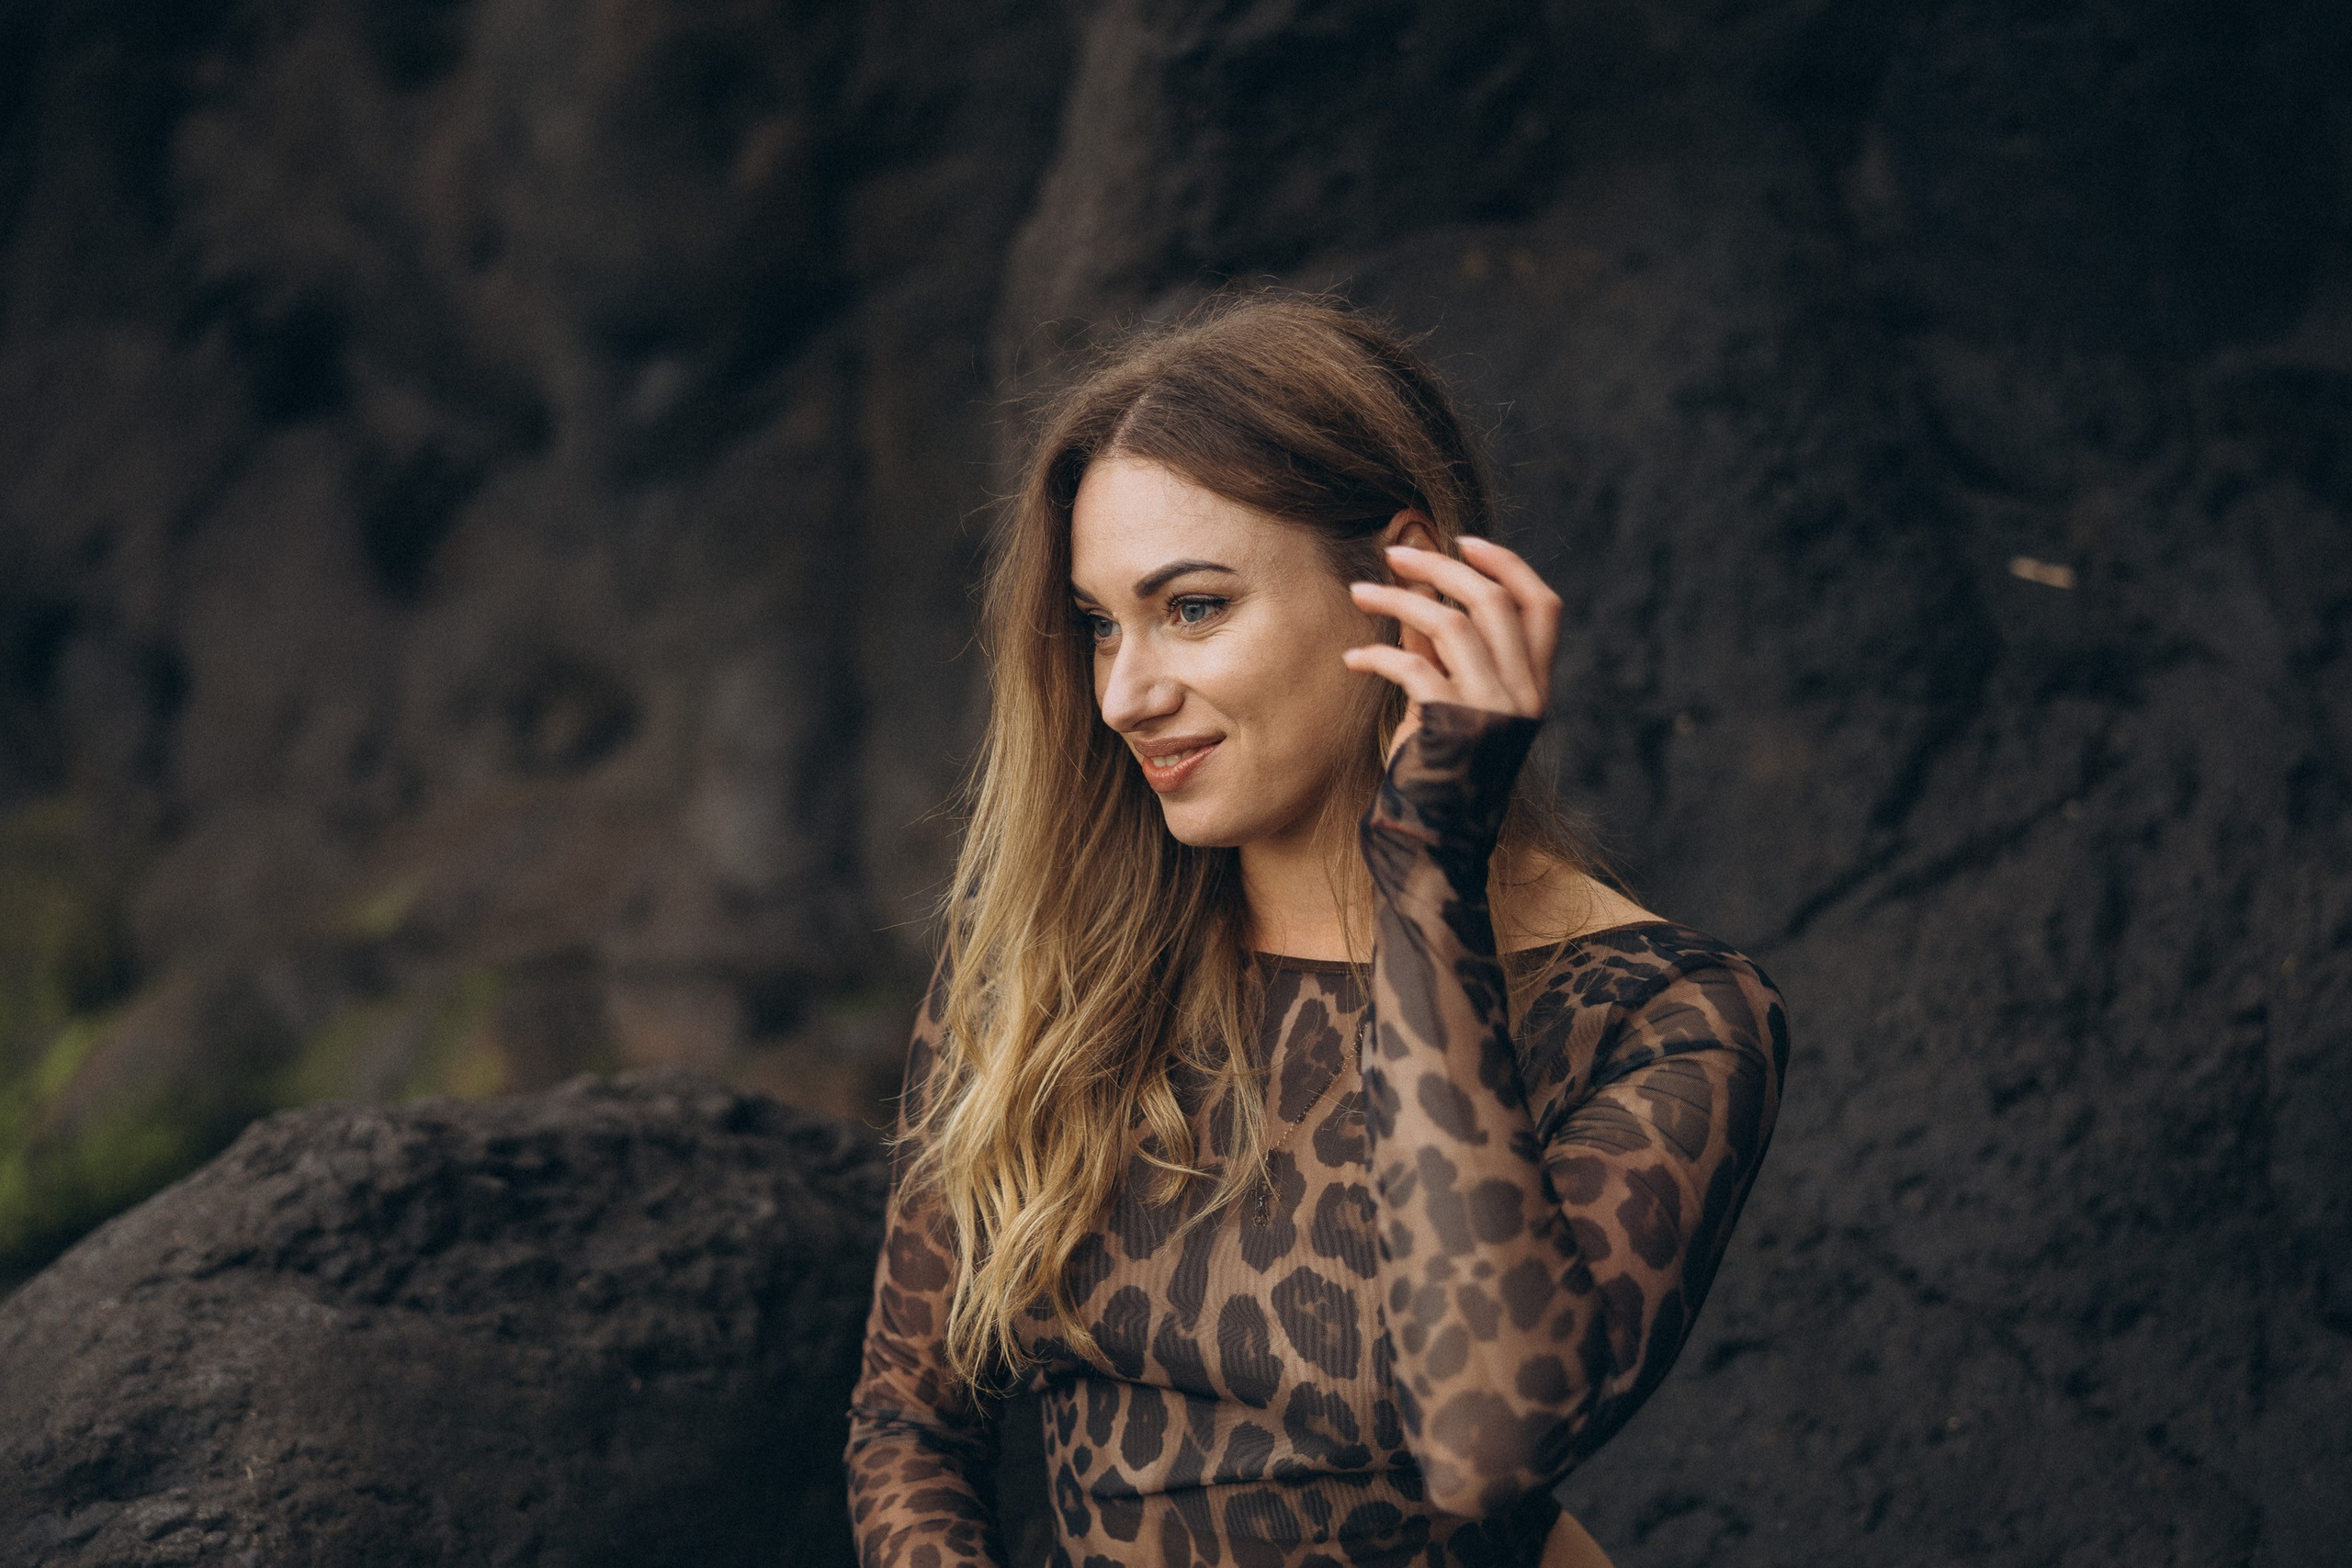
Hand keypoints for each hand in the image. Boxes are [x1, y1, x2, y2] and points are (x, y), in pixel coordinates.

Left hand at [1341, 536, 1560, 761]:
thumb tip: (1420, 588)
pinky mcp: (1451, 727)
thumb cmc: (1439, 765)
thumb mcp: (1447, 696)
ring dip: (1398, 599)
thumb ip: (1440, 646)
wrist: (1435, 836)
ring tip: (1359, 593)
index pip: (1542, 605)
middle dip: (1439, 567)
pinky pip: (1413, 668)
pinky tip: (1352, 658)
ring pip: (1452, 623)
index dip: (1508, 565)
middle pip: (1492, 601)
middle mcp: (1524, 694)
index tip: (1464, 542)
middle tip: (1393, 554)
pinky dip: (1377, 655)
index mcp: (1536, 684)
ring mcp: (1492, 710)